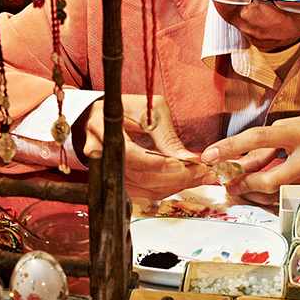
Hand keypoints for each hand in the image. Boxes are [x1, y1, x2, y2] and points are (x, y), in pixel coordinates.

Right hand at [83, 94, 214, 198]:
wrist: (109, 116)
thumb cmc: (130, 108)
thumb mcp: (152, 110)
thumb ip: (167, 136)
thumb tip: (188, 159)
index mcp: (104, 127)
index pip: (130, 154)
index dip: (156, 163)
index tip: (182, 164)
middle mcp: (99, 151)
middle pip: (138, 176)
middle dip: (173, 177)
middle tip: (199, 171)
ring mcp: (105, 168)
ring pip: (142, 188)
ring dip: (173, 186)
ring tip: (198, 177)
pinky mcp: (117, 179)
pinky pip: (142, 191)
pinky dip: (165, 189)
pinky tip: (183, 181)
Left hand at [200, 111, 299, 204]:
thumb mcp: (299, 124)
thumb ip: (271, 141)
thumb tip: (245, 158)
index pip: (259, 139)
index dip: (231, 147)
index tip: (210, 154)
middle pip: (266, 179)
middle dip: (242, 183)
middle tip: (228, 181)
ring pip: (275, 195)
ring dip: (252, 193)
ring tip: (239, 187)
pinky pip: (287, 200)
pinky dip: (269, 198)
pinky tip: (260, 193)